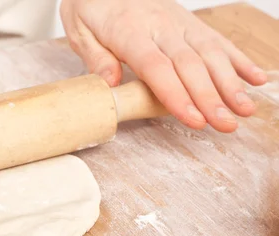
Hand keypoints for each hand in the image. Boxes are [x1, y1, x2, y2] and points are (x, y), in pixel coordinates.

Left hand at [60, 0, 267, 131]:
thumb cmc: (91, 5)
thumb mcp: (79, 31)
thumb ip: (96, 58)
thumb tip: (111, 84)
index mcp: (130, 31)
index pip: (157, 67)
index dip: (177, 95)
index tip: (193, 119)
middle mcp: (161, 26)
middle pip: (190, 65)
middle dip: (210, 97)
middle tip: (226, 124)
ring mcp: (179, 22)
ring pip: (210, 53)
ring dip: (230, 83)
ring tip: (245, 109)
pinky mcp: (190, 22)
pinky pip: (217, 40)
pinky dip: (238, 59)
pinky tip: (255, 78)